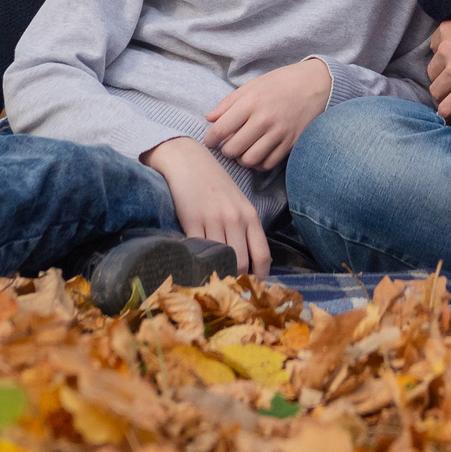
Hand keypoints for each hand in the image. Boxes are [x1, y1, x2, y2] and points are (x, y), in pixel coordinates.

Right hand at [142, 136, 270, 276]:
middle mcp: (236, 219)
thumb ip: (244, 229)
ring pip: (221, 260)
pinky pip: (198, 250)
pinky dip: (197, 262)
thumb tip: (248, 262)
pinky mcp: (192, 220)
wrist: (188, 160)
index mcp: (250, 215)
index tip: (252, 287)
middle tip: (231, 291)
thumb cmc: (214, 183)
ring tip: (213, 284)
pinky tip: (195, 268)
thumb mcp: (237, 203)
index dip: (260, 277)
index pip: (263, 255)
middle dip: (237, 280)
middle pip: (242, 263)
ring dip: (217, 274)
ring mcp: (214, 220)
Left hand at [204, 59, 332, 170]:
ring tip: (243, 150)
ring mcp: (279, 133)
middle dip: (226, 150)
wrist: (316, 83)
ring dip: (242, 159)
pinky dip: (259, 163)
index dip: (210, 139)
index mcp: (251, 103)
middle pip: (232, 149)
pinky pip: (268, 163)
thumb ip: (228, 103)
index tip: (211, 140)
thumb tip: (209, 119)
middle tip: (228, 144)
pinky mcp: (291, 143)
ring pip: (250, 160)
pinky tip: (258, 154)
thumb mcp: (252, 85)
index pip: (220, 130)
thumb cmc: (281, 82)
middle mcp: (264, 120)